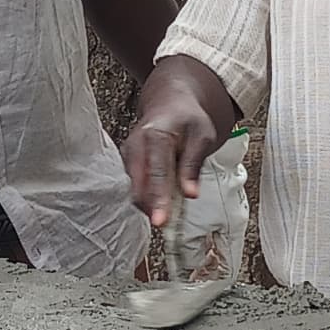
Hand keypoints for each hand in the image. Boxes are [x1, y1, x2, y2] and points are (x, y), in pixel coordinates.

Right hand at [124, 94, 221, 228]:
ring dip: (149, 204)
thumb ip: (193, 165)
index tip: (161, 221)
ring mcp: (128, 153)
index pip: (157, 173)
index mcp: (156, 135)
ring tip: (169, 212)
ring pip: (133, 188)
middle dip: (150, 208)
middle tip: (167, 225)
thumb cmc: (188, 119)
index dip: (158, 199)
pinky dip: (147, 197)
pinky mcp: (127, 162)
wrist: (171, 103)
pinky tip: (161, 201)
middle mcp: (136, 144)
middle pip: (138, 185)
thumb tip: (190, 194)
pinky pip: (134, 185)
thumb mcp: (202, 136)